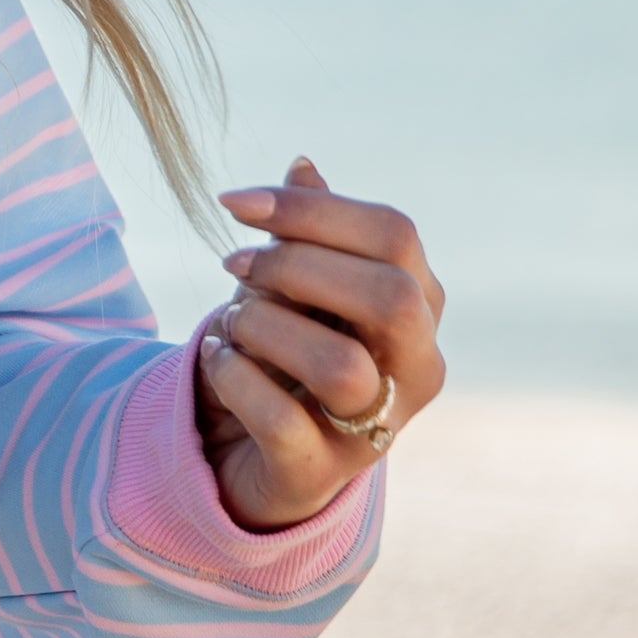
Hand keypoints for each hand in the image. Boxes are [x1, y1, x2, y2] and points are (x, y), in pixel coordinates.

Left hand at [198, 155, 444, 531]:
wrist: (254, 454)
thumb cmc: (286, 353)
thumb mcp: (296, 286)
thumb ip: (308, 233)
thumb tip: (302, 165)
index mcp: (420, 305)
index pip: (395, 234)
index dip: (311, 210)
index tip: (233, 202)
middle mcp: (418, 367)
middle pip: (389, 295)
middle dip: (296, 268)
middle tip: (233, 266)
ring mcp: (377, 426)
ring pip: (341, 365)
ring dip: (265, 329)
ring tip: (231, 324)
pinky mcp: (320, 472)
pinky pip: (281, 420)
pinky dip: (235, 378)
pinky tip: (217, 359)